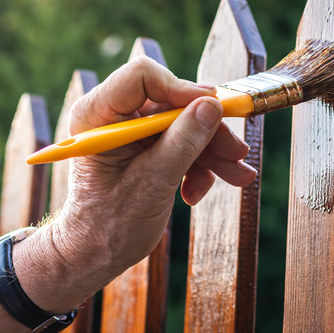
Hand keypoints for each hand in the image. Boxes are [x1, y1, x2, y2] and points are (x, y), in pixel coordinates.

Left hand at [43, 56, 256, 298]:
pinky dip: (197, 165)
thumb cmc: (108, 225)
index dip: (182, 89)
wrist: (95, 255)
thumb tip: (212, 106)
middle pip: (172, 103)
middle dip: (207, 130)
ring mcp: (131, 131)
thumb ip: (183, 142)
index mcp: (97, 115)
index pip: (142, 77)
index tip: (214, 109)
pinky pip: (181, 142)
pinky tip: (197, 192)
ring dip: (211, 152)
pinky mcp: (145, 146)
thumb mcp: (152, 183)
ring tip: (238, 176)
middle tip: (237, 152)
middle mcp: (113, 116)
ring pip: (183, 124)